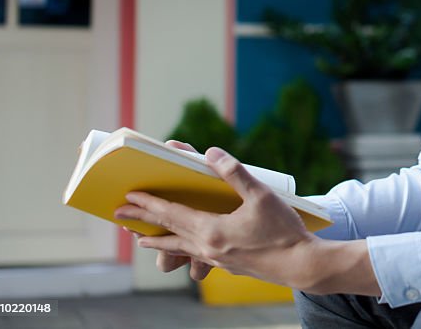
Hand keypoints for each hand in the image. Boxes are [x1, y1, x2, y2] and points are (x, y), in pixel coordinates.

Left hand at [115, 145, 319, 287]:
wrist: (301, 266)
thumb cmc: (283, 230)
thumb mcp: (261, 195)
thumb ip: (234, 173)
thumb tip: (211, 153)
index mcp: (211, 230)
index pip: (171, 214)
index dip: (149, 204)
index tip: (128, 197)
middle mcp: (208, 248)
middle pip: (168, 232)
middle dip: (143, 222)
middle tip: (120, 216)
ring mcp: (217, 260)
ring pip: (180, 249)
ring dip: (160, 242)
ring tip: (144, 240)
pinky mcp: (230, 267)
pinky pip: (198, 256)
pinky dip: (184, 249)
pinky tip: (189, 249)